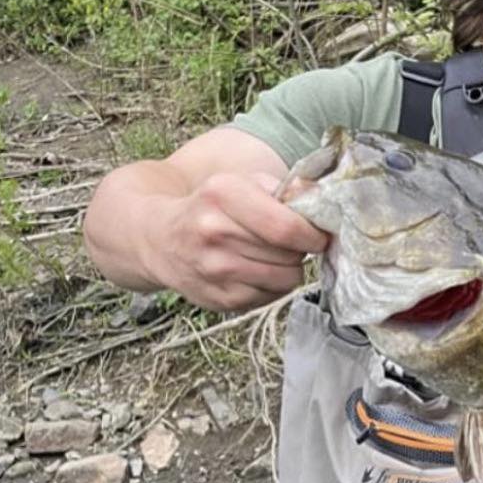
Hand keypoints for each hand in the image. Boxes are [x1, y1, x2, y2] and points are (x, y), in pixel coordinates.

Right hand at [155, 171, 328, 311]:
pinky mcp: (218, 299)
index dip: (313, 235)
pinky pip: (270, 298)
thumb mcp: (240, 183)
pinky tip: (255, 272)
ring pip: (285, 279)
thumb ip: (285, 188)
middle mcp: (214, 232)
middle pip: (290, 254)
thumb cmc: (211, 207)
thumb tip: (324, 202)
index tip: (319, 235)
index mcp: (223, 194)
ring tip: (271, 256)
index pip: (286, 227)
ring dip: (288, 269)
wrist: (159, 239)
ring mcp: (214, 269)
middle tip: (289, 243)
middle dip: (300, 250)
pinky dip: (272, 286)